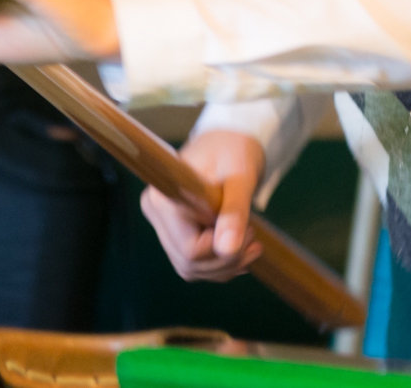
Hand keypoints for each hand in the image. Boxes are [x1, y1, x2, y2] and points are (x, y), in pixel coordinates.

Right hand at [140, 131, 265, 281]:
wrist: (229, 141)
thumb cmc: (234, 151)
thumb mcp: (240, 178)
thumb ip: (234, 212)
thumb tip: (228, 249)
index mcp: (163, 199)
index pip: (190, 250)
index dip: (222, 250)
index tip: (248, 230)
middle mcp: (156, 213)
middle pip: (189, 263)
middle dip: (226, 261)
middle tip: (254, 239)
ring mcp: (162, 225)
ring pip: (191, 268)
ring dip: (225, 265)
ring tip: (251, 242)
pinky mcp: (172, 231)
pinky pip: (193, 263)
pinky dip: (219, 263)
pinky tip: (239, 248)